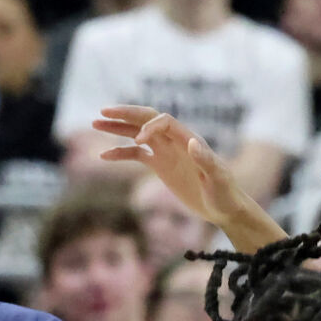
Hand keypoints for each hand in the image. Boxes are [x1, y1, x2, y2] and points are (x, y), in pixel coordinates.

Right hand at [91, 106, 253, 233]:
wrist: (225, 209)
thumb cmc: (225, 194)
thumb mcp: (218, 179)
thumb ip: (207, 160)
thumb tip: (193, 142)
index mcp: (189, 139)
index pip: (164, 121)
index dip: (149, 127)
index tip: (138, 141)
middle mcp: (175, 141)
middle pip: (146, 118)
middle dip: (126, 114)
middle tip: (103, 112)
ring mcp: (166, 152)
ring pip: (137, 133)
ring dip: (117, 128)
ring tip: (95, 123)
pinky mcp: (160, 165)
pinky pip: (136, 154)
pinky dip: (121, 153)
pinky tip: (104, 156)